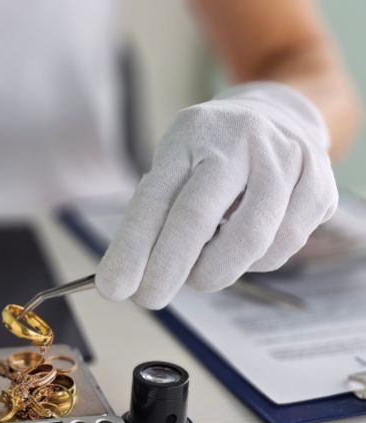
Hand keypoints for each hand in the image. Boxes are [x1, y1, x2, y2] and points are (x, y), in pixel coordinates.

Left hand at [96, 82, 337, 308]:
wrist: (276, 113)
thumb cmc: (210, 153)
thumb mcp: (174, 165)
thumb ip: (158, 213)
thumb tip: (136, 275)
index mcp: (190, 136)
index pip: (154, 199)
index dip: (131, 249)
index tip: (113, 288)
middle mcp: (238, 141)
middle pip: (197, 217)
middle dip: (168, 269)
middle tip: (149, 299)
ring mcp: (284, 158)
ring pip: (249, 240)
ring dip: (215, 271)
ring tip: (201, 271)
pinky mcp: (319, 181)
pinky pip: (284, 244)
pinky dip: (257, 262)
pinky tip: (243, 250)